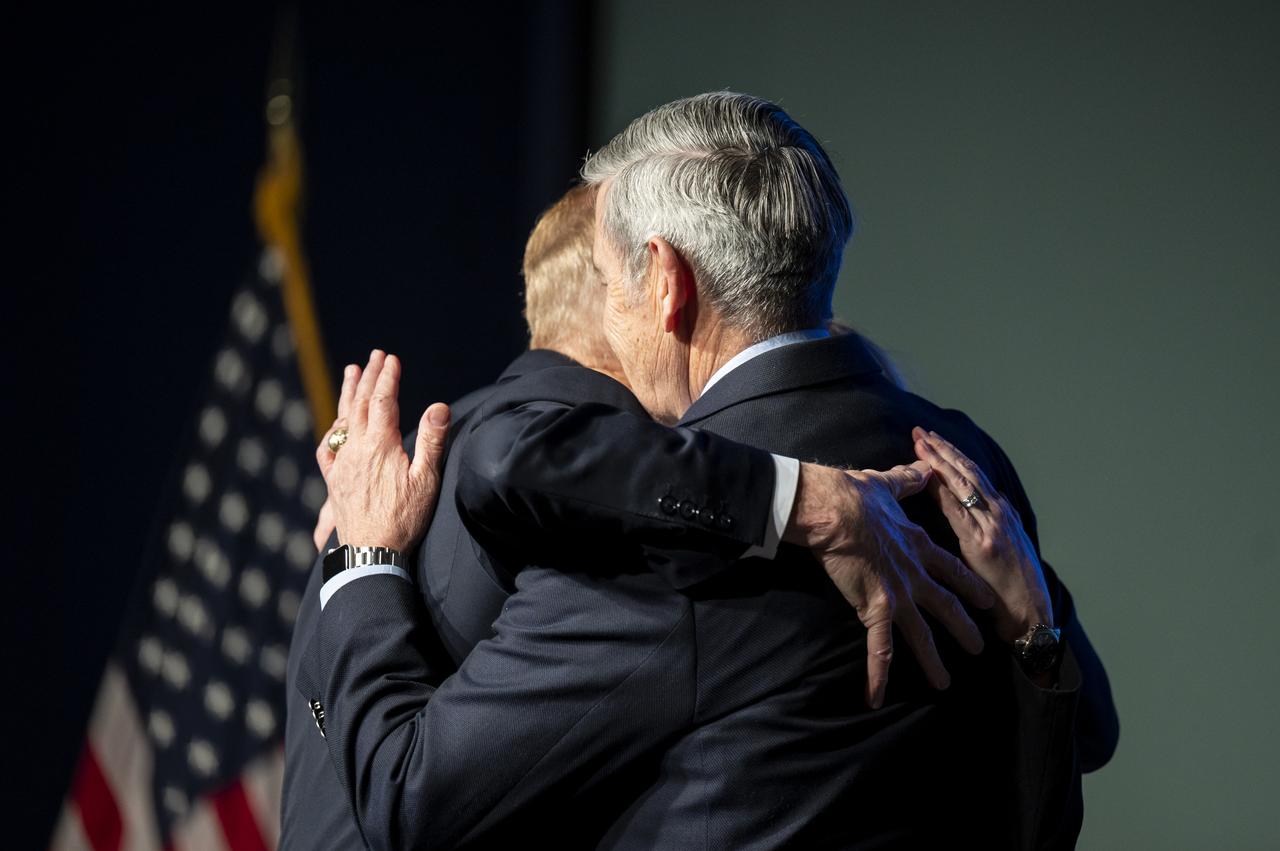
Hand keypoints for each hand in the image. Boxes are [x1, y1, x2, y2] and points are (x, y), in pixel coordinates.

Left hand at [315, 349, 450, 552]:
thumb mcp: (426, 481)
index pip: (383, 401)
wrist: (371, 553)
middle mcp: (356, 450)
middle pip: (360, 404)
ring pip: (343, 420)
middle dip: (368, 377)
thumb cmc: (404, 519)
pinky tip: (336, 425)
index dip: (388, 378)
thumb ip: (432, 442)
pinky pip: (329, 448)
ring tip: (351, 371)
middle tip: (375, 355)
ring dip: (347, 393)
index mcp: (380, 446)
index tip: (392, 358)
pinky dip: (333, 429)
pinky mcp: (334, 481)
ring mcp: (342, 464)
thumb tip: (439, 406)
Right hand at [786, 461, 995, 708]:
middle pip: (946, 605)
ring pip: (921, 634)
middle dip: (964, 627)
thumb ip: (907, 479)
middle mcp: (914, 573)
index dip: (970, 585)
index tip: (985, 599)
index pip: (952, 569)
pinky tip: (875, 699)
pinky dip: (877, 676)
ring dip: (933, 660)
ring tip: (945, 682)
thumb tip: (922, 464)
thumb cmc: (854, 494)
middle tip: (980, 647)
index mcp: (917, 545)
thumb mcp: (887, 484)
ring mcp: (897, 594)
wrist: (835, 508)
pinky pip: (878, 650)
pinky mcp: (874, 608)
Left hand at [912, 428, 1052, 642]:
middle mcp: (999, 513)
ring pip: (963, 484)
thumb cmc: (1014, 589)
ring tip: (921, 443)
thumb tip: (974, 505)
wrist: (1031, 615)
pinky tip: (928, 477)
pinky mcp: (984, 543)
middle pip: (967, 472)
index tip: (931, 440)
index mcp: (1003, 514)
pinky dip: (943, 491)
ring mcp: (993, 526)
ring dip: (940, 461)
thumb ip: (990, 526)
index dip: (952, 456)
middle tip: (919, 430)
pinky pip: (958, 511)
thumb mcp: (1006, 549)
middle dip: (942, 450)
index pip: (973, 476)